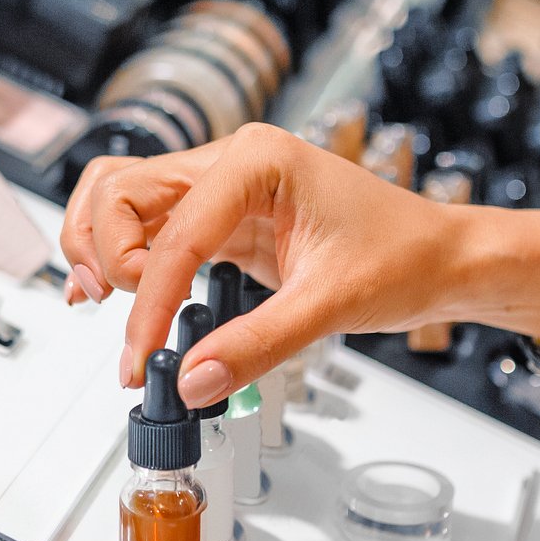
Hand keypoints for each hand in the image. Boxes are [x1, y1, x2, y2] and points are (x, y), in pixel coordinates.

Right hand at [61, 124, 475, 407]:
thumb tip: (192, 380)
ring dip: (98, 247)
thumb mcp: (330, 305)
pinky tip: (105, 297)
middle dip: (106, 256)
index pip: (173, 233)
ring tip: (103, 305)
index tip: (142, 359)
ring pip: (120, 198)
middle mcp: (229, 161)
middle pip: (119, 190)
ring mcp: (219, 187)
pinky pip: (146, 227)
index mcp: (257, 160)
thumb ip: (257, 345)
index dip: (147, 301)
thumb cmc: (404, 256)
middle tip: (127, 325)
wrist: (441, 257)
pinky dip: (118, 257)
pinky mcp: (219, 219)